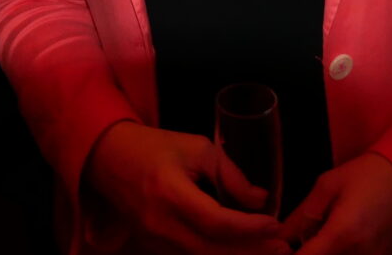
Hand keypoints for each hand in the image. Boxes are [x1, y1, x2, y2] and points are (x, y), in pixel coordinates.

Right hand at [81, 121, 291, 254]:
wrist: (108, 157)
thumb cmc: (155, 146)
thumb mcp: (196, 147)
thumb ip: (230, 174)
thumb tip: (261, 200)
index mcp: (170, 192)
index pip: (216, 222)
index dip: (249, 227)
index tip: (275, 224)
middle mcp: (160, 223)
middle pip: (212, 250)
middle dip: (251, 251)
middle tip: (283, 248)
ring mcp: (153, 240)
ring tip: (269, 252)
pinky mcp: (153, 247)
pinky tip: (240, 251)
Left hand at [281, 153, 391, 254]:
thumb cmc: (368, 174)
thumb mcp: (328, 185)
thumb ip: (302, 215)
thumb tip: (281, 236)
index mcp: (342, 235)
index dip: (290, 254)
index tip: (286, 247)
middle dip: (311, 252)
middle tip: (309, 237)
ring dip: (328, 253)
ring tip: (329, 235)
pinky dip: (345, 253)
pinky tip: (346, 239)